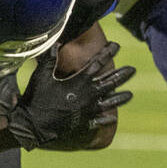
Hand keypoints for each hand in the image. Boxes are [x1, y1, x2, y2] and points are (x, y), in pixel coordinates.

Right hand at [5, 42, 134, 149]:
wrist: (33, 126)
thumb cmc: (36, 98)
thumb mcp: (42, 75)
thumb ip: (50, 58)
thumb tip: (55, 41)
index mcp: (80, 82)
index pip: (98, 63)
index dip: (108, 52)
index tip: (117, 45)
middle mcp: (89, 95)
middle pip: (111, 82)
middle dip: (122, 74)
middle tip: (133, 69)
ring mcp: (89, 110)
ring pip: (110, 102)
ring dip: (121, 98)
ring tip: (130, 95)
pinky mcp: (85, 123)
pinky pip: (99, 121)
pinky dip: (106, 119)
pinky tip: (112, 118)